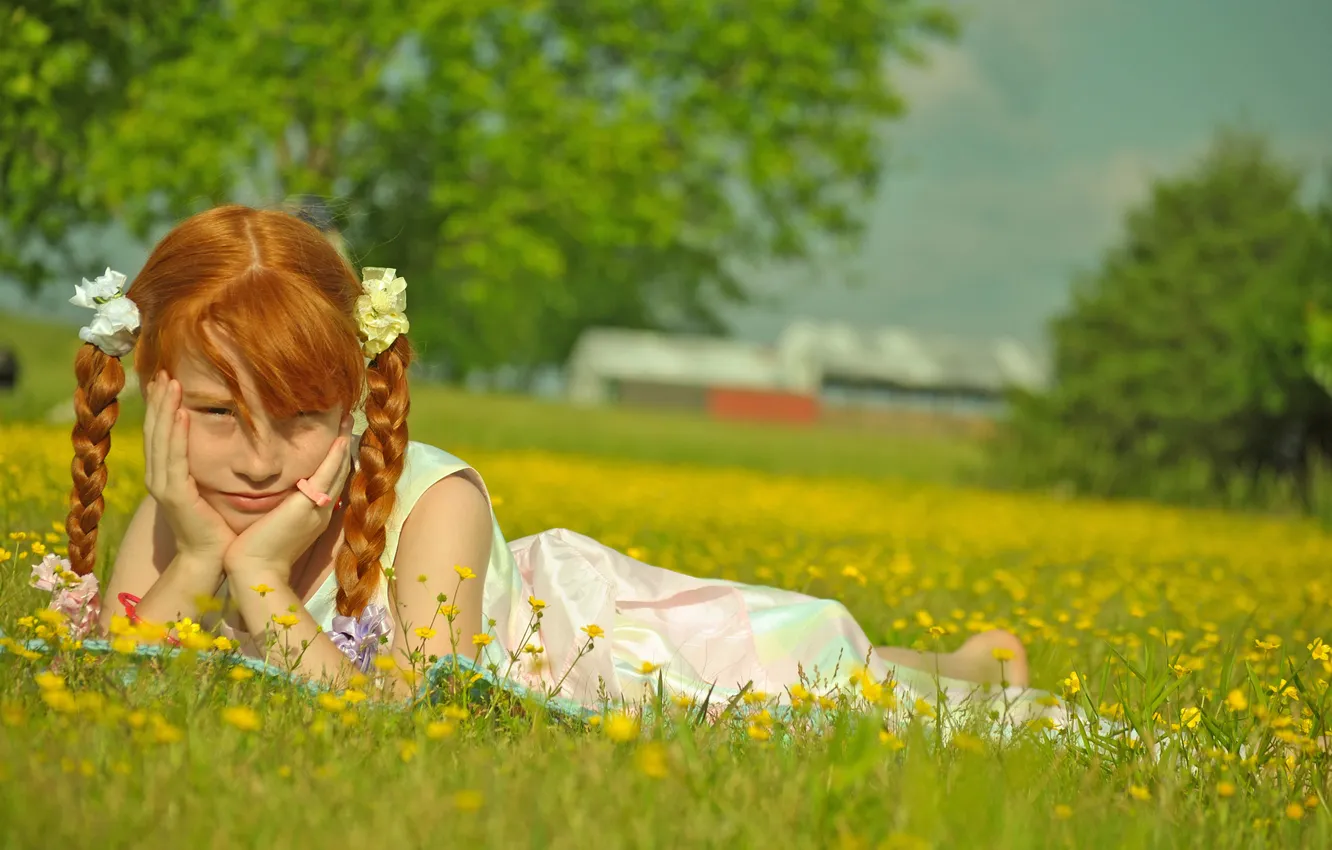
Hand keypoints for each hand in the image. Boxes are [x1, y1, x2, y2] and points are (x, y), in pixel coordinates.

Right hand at [144, 371, 235, 563]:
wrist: (210, 559)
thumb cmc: (217, 527)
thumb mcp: (211, 490)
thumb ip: (209, 469)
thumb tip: (227, 444)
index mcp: (167, 475)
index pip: (162, 433)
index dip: (162, 407)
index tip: (168, 380)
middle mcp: (159, 477)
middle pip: (156, 430)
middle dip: (160, 400)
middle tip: (164, 372)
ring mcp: (163, 486)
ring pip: (162, 439)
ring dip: (166, 409)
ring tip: (170, 383)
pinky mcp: (174, 495)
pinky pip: (175, 459)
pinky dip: (177, 435)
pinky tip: (182, 414)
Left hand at [222, 414, 354, 583]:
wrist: (255, 570)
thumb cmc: (255, 551)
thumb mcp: (272, 524)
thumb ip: (277, 507)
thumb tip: (271, 492)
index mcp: (314, 515)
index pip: (329, 482)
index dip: (336, 460)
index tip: (338, 439)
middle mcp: (322, 511)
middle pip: (339, 473)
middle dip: (344, 447)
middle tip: (348, 422)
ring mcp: (319, 508)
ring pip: (338, 470)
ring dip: (343, 444)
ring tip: (347, 421)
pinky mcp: (309, 504)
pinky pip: (327, 474)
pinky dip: (335, 455)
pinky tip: (340, 437)